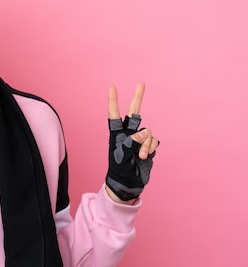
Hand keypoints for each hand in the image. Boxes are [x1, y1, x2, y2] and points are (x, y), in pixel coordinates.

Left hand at [105, 83, 159, 201]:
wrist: (128, 183)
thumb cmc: (119, 169)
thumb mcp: (122, 155)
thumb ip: (132, 142)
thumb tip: (145, 132)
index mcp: (116, 134)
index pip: (114, 114)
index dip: (113, 101)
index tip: (112, 86)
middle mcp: (128, 133)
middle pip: (134, 112)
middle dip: (138, 98)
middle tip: (141, 83)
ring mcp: (139, 139)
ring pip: (147, 132)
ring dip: (146, 144)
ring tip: (141, 156)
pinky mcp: (148, 146)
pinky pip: (154, 141)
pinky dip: (151, 148)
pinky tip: (146, 156)